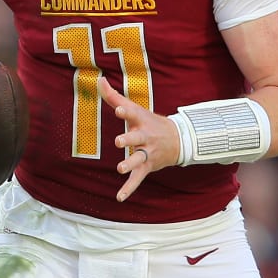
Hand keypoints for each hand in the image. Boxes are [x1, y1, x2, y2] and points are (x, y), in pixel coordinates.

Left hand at [102, 78, 178, 201]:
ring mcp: (147, 153)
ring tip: (119, 168)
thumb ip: (114, 96)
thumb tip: (98, 80)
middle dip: (128, 139)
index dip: (125, 112)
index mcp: (141, 121)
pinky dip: (129, 188)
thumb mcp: (134, 108)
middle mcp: (145, 137)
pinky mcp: (147, 167)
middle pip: (137, 138)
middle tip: (119, 141)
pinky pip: (137, 179)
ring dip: (130, 163)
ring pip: (138, 159)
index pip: (132, 114)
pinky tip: (119, 198)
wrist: (178, 140)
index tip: (118, 109)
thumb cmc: (149, 122)